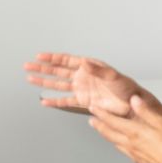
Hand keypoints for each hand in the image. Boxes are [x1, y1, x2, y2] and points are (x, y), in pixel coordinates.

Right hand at [24, 52, 143, 114]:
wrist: (133, 106)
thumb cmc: (127, 88)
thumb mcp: (114, 77)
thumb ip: (98, 70)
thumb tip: (85, 62)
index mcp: (88, 67)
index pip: (66, 60)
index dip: (52, 58)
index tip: (39, 56)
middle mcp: (82, 76)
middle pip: (57, 71)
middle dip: (42, 69)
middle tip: (28, 66)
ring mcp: (81, 89)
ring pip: (58, 85)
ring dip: (44, 82)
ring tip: (30, 80)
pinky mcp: (83, 101)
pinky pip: (65, 101)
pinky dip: (55, 101)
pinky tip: (45, 101)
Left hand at [89, 93, 161, 162]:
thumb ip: (147, 111)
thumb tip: (134, 100)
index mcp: (135, 133)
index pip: (111, 120)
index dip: (101, 113)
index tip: (93, 108)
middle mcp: (131, 145)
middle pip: (109, 133)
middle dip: (98, 125)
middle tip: (91, 120)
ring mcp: (135, 155)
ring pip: (115, 143)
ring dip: (107, 136)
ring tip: (102, 131)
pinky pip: (124, 153)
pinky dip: (119, 146)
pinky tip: (121, 146)